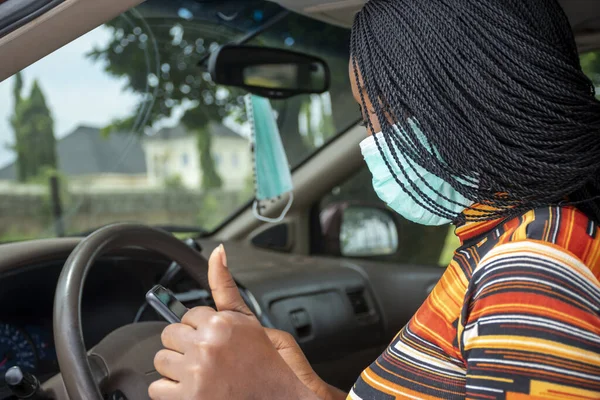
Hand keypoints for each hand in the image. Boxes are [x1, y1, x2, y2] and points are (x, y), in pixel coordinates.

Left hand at [148, 245, 340, 399]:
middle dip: (186, 345)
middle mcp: (207, 346)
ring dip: (177, 369)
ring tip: (203, 375)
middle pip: (169, 335)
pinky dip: (172, 393)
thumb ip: (228, 290)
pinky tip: (195, 391)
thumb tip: (218, 251)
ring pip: (161, 361)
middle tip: (209, 358)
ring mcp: (196, 374)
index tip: (215, 339)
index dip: (202, 328)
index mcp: (222, 324)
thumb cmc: (275, 366)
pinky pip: (157, 389)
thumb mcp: (254, 322)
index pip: (188, 315)